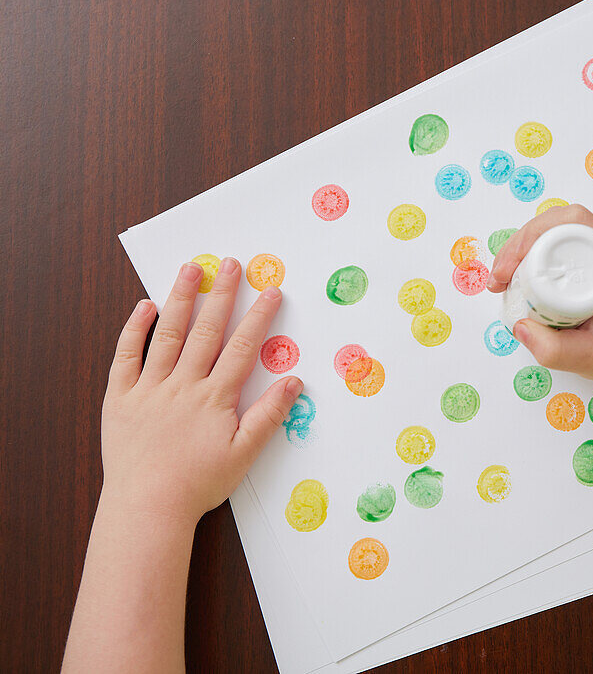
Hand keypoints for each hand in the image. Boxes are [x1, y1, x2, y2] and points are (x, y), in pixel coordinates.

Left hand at [101, 258, 301, 525]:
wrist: (147, 507)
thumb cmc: (198, 484)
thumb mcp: (243, 454)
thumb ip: (269, 415)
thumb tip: (294, 383)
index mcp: (214, 398)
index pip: (242, 348)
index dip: (258, 317)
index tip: (271, 292)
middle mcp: (182, 385)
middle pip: (206, 331)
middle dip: (222, 295)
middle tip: (231, 265)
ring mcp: (149, 388)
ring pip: (167, 334)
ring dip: (180, 299)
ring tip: (190, 270)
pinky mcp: (120, 398)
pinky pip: (126, 356)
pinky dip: (134, 329)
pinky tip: (144, 306)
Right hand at [487, 204, 592, 386]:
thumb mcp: (588, 359)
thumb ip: (555, 351)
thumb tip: (520, 327)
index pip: (574, 223)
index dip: (534, 235)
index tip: (510, 268)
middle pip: (560, 221)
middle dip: (521, 242)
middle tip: (500, 277)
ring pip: (556, 228)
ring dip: (523, 246)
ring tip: (504, 278)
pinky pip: (560, 240)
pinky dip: (533, 252)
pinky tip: (517, 274)